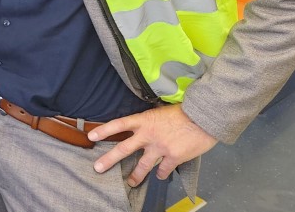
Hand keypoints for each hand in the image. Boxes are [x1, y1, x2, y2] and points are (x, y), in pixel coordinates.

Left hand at [89, 104, 217, 186]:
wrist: (203, 119)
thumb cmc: (183, 113)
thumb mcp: (160, 112)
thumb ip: (149, 122)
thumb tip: (142, 129)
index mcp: (144, 120)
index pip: (119, 124)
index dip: (104, 130)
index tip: (91, 136)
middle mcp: (148, 135)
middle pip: (123, 148)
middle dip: (109, 159)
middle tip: (97, 167)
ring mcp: (159, 147)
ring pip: (142, 165)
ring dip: (135, 176)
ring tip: (130, 182)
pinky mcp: (173, 158)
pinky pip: (162, 170)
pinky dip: (161, 174)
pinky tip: (160, 175)